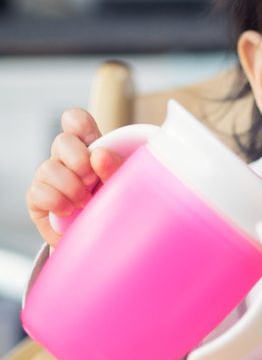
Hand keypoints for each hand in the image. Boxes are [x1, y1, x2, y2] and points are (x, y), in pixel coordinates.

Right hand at [25, 108, 124, 246]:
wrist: (108, 237)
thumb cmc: (120, 203)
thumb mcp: (126, 183)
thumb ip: (117, 167)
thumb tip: (100, 154)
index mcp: (90, 147)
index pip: (75, 121)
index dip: (78, 122)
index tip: (90, 137)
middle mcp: (67, 159)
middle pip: (61, 141)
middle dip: (78, 159)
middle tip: (92, 179)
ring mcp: (51, 178)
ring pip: (47, 167)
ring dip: (70, 185)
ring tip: (86, 200)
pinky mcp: (39, 199)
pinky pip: (37, 192)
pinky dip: (56, 201)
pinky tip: (70, 210)